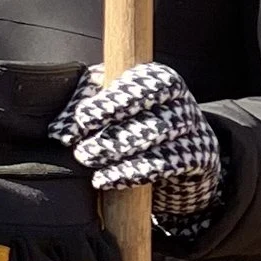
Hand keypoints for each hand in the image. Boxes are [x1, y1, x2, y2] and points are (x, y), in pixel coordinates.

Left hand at [52, 60, 223, 220]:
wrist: (182, 162)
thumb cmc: (137, 126)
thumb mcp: (112, 111)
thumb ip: (86, 109)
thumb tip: (60, 130)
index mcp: (161, 81)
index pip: (144, 82)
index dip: (114, 100)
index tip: (84, 118)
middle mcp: (183, 101)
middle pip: (154, 112)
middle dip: (114, 132)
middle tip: (82, 151)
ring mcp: (195, 129)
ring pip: (161, 137)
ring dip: (121, 152)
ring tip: (91, 163)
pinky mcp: (200, 159)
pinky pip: (168, 164)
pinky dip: (135, 172)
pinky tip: (108, 179)